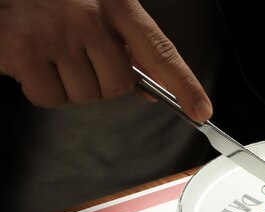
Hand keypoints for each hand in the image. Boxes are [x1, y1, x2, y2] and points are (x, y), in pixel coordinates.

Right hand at [0, 0, 211, 121]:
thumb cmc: (55, 1)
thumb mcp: (100, 10)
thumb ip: (129, 46)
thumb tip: (154, 91)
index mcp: (117, 5)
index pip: (161, 51)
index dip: (185, 85)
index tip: (201, 110)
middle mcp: (89, 18)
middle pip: (119, 86)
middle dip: (102, 82)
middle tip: (78, 57)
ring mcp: (57, 34)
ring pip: (86, 96)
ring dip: (70, 86)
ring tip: (53, 54)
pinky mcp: (25, 52)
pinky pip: (51, 98)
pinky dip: (42, 90)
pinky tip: (34, 62)